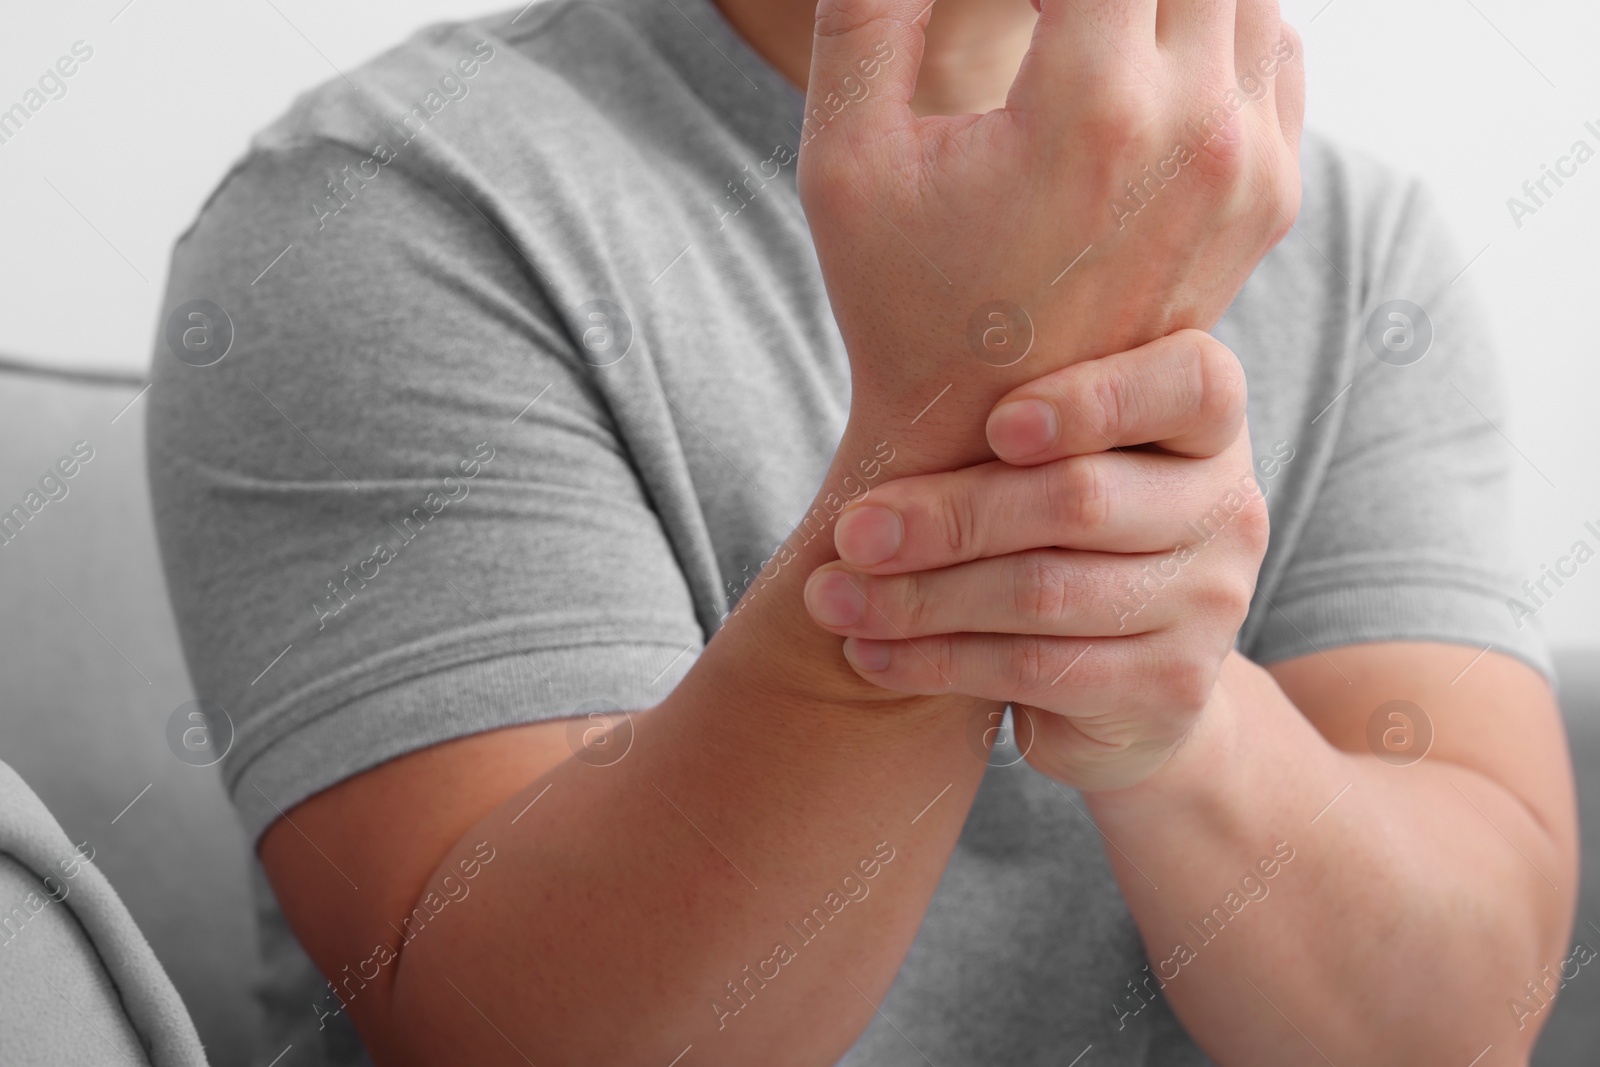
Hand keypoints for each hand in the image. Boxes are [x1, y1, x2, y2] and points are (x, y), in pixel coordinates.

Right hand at [799, 0, 1302, 475]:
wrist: (987, 445)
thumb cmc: (902, 304)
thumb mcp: (848, 159)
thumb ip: (865, 14)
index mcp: (1094, 107)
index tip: (1007, 3)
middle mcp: (1198, 129)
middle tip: (1041, 13)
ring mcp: (1250, 167)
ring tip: (1079, 23)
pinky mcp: (1270, 197)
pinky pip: (1276, 49)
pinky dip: (1215, 21)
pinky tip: (1138, 50)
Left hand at [801, 331, 1266, 789]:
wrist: (1130, 684)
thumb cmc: (1062, 535)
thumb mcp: (1056, 461)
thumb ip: (1008, 414)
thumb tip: (885, 353)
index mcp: (1207, 426)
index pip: (1192, 384)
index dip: (1095, 401)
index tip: (995, 425)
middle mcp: (1228, 509)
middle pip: (1081, 500)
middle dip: (947, 516)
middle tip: (849, 532)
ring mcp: (1211, 606)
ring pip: (1045, 594)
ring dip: (920, 599)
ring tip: (831, 599)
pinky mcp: (1171, 688)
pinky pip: (1037, 670)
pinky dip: (936, 661)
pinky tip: (868, 653)